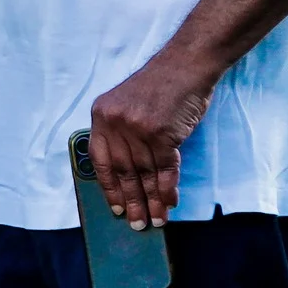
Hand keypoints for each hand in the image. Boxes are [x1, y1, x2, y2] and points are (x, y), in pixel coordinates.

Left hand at [88, 54, 216, 230]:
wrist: (187, 64)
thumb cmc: (161, 86)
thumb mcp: (127, 104)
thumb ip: (122, 133)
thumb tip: (127, 176)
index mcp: (101, 115)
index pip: (100, 160)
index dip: (108, 187)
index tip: (114, 207)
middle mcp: (115, 122)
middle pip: (122, 171)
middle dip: (131, 200)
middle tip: (136, 223)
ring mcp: (138, 127)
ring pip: (144, 173)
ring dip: (151, 200)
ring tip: (155, 220)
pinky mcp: (162, 132)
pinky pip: (165, 168)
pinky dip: (168, 188)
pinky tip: (169, 202)